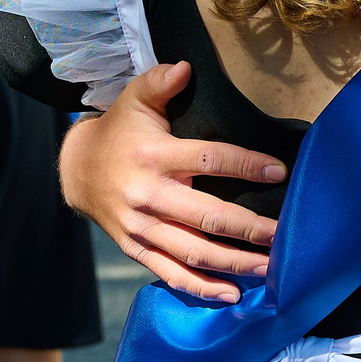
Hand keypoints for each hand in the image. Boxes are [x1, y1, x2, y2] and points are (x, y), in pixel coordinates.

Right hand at [60, 62, 286, 302]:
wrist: (77, 170)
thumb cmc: (119, 130)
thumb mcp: (135, 98)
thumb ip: (160, 81)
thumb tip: (186, 67)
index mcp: (154, 155)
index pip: (207, 160)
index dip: (245, 165)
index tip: (278, 171)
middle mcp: (147, 195)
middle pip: (206, 216)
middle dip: (248, 228)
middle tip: (283, 235)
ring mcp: (141, 227)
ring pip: (192, 251)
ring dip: (233, 263)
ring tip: (269, 267)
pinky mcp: (135, 248)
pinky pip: (170, 273)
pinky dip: (201, 288)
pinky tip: (231, 294)